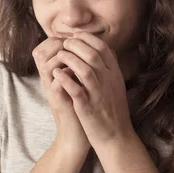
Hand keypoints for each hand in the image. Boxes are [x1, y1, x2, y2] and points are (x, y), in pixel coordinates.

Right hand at [32, 37, 90, 154]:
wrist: (77, 134)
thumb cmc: (79, 107)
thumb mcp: (74, 83)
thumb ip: (72, 67)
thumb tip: (82, 46)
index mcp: (50, 74)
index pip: (42, 48)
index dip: (56, 40)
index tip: (73, 40)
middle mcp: (47, 81)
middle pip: (39, 53)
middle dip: (57, 45)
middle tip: (73, 47)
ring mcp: (51, 91)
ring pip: (47, 66)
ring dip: (63, 59)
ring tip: (77, 59)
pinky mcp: (60, 102)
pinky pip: (57, 84)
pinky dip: (68, 76)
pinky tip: (80, 74)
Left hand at [52, 32, 135, 149]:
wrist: (116, 137)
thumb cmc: (112, 110)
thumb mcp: (116, 85)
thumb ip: (109, 68)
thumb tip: (102, 50)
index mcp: (115, 74)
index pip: (103, 48)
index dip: (87, 38)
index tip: (75, 35)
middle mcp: (109, 82)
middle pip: (93, 54)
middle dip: (76, 45)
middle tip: (64, 42)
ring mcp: (98, 94)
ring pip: (85, 69)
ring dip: (70, 59)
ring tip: (60, 55)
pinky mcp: (88, 108)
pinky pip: (76, 90)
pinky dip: (65, 79)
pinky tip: (56, 73)